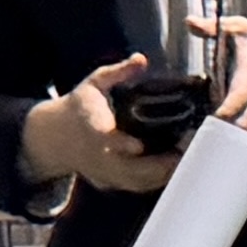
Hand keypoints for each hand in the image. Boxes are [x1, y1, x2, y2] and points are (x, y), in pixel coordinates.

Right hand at [22, 53, 176, 195]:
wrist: (55, 138)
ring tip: (191, 154)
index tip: (138, 145)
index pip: (104, 139)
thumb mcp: (94, 83)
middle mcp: (97, 156)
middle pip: (129, 168)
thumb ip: (118, 72)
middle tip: (188, 146)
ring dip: (165, 172)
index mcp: (91, 128)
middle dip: (159, 162)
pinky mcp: (112, 183)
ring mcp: (105, 173)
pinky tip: (180, 166)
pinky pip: (139, 187)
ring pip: (138, 181)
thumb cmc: (79, 107)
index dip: (121, 144)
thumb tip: (140, 59)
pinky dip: (159, 180)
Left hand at [191, 16, 246, 134]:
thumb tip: (189, 22)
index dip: (226, 110)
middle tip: (211, 138)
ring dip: (238, 139)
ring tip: (220, 145)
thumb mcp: (243, 29)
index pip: (239, 94)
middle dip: (230, 131)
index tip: (214, 118)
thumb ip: (215, 28)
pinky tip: (233, 143)